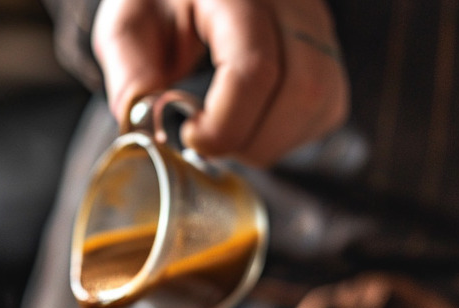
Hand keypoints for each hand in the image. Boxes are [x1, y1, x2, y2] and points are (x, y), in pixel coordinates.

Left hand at [91, 0, 348, 166]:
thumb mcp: (128, 22)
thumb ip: (131, 71)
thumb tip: (145, 123)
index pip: (254, 68)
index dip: (226, 124)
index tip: (192, 138)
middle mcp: (289, 0)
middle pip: (302, 89)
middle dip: (252, 140)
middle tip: (210, 142)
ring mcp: (315, 21)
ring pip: (323, 99)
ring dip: (275, 140)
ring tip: (232, 136)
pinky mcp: (326, 44)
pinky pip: (329, 103)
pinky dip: (294, 132)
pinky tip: (256, 127)